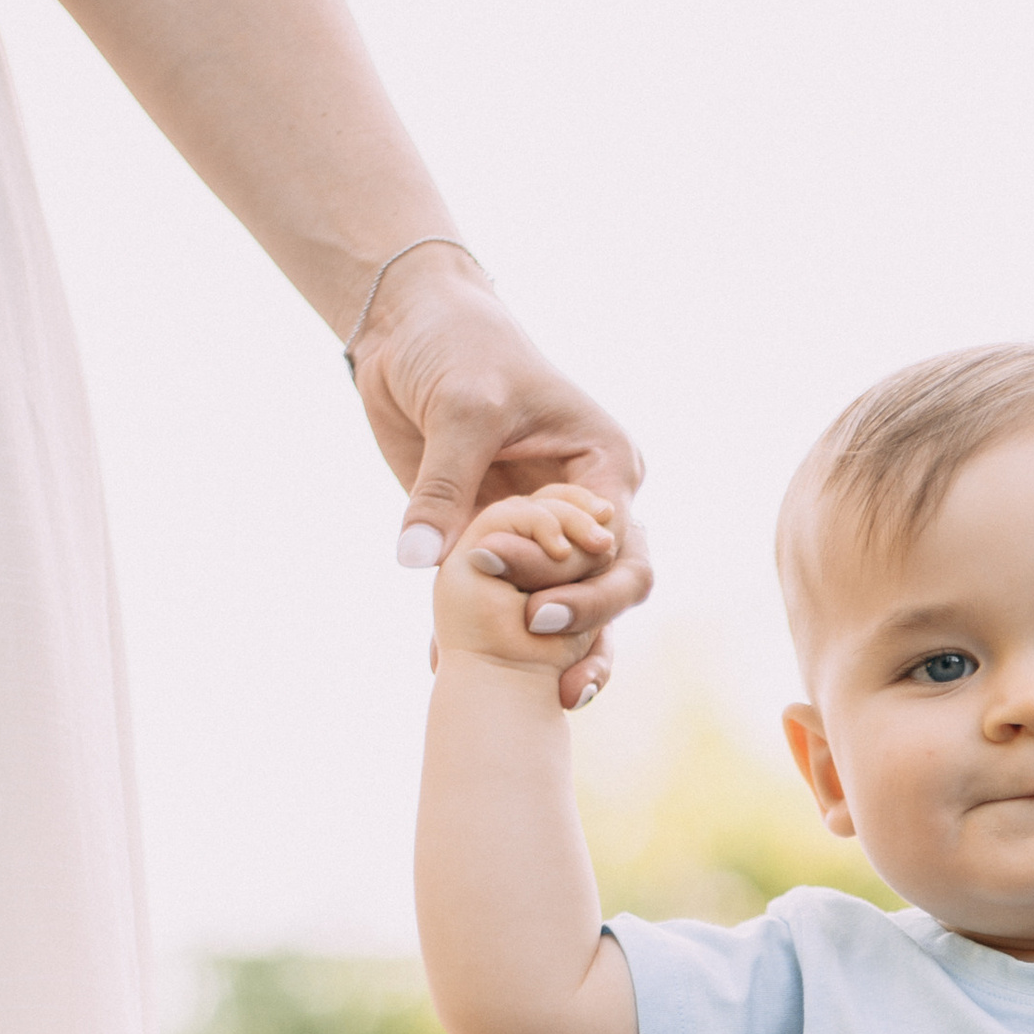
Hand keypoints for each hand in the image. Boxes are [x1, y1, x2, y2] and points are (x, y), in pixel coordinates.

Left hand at [348, 255, 647, 708]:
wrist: (413, 327)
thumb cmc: (459, 348)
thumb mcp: (461, 412)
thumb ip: (445, 490)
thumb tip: (418, 561)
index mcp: (606, 467)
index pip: (620, 545)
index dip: (589, 588)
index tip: (536, 613)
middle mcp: (586, 505)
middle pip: (614, 588)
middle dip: (592, 636)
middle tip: (560, 680)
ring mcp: (544, 528)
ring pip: (571, 606)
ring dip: (560, 656)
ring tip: (551, 706)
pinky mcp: (496, 540)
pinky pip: (500, 598)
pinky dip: (486, 637)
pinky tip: (458, 676)